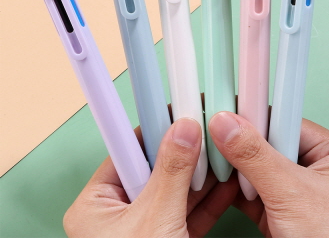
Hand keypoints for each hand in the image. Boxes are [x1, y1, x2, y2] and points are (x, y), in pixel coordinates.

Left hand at [64, 118, 238, 237]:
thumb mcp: (154, 222)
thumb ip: (170, 172)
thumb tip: (183, 128)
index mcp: (96, 203)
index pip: (127, 149)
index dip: (154, 128)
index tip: (178, 109)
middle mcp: (117, 211)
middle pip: (155, 166)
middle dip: (185, 150)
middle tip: (208, 127)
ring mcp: (143, 225)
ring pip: (174, 187)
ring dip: (200, 172)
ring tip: (221, 149)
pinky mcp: (166, 236)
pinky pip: (187, 209)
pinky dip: (206, 197)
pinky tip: (225, 180)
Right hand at [209, 112, 328, 237]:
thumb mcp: (293, 195)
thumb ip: (256, 156)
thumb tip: (226, 124)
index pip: (286, 120)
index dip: (255, 115)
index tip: (226, 109)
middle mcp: (317, 167)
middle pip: (269, 142)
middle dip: (240, 143)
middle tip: (213, 132)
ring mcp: (297, 189)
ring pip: (256, 165)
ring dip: (234, 165)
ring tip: (210, 153)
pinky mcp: (280, 207)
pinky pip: (251, 186)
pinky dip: (233, 185)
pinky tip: (216, 177)